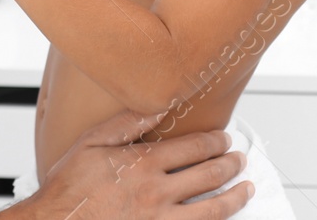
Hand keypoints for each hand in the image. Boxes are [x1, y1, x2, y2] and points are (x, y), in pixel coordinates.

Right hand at [18, 110, 252, 218]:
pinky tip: (221, 219)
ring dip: (235, 198)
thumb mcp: (91, 144)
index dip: (215, 142)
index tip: (224, 139)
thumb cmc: (70, 186)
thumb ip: (127, 125)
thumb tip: (157, 108)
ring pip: (212, 210)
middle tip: (240, 160)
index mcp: (144, 164)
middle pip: (209, 176)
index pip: (194, 148)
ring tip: (246, 189)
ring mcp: (161, 219)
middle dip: (230, 165)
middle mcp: (157, 192)